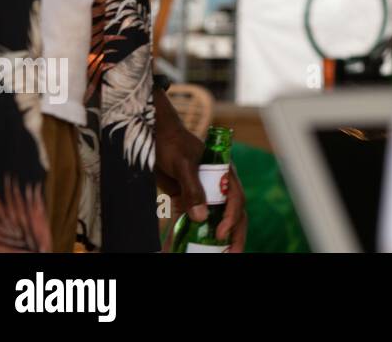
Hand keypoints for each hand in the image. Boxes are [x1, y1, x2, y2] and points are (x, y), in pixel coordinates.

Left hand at [155, 89, 246, 251]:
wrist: (155, 137)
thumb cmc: (173, 144)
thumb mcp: (183, 165)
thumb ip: (192, 189)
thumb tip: (200, 217)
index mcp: (224, 174)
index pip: (236, 199)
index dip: (231, 217)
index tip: (220, 232)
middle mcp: (218, 186)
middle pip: (233, 213)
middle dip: (234, 235)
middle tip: (231, 254)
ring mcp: (205, 194)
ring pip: (216, 219)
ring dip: (218, 238)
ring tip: (219, 254)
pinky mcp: (189, 199)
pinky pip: (194, 219)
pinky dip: (193, 234)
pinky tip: (188, 246)